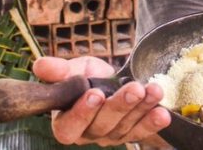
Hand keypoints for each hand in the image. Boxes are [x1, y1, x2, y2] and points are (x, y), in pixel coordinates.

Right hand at [33, 56, 170, 146]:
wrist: (111, 79)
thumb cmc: (87, 77)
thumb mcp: (73, 69)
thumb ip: (58, 70)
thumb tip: (40, 65)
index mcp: (66, 122)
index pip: (70, 125)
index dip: (82, 112)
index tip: (95, 94)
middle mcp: (88, 134)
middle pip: (102, 125)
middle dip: (120, 105)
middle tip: (134, 88)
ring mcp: (111, 136)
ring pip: (125, 126)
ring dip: (141, 108)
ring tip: (153, 90)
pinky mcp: (131, 134)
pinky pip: (142, 131)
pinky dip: (153, 122)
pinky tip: (162, 112)